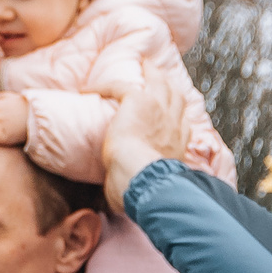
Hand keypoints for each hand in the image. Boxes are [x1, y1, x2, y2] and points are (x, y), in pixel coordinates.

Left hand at [100, 77, 190, 214]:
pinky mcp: (138, 101)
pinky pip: (120, 84)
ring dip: (146, 71)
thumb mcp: (150, 190)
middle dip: (166, 83)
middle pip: (174, 93)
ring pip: (157, 79)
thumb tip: (120, 207)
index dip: (173, 112)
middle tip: (155, 75)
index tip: (164, 111)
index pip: (181, 121)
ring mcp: (159, 108)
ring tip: (136, 65)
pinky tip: (91, 89)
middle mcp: (174, 122)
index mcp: (179, 143)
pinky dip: (105, 85)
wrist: (144, 179)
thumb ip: (139, 190)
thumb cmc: (146, 192)